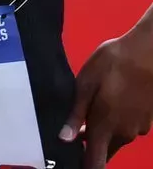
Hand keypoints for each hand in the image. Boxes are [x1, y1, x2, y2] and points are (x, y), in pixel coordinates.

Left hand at [61, 24, 152, 167]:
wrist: (148, 52)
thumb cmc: (113, 64)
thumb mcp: (85, 83)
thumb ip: (76, 114)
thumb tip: (64, 139)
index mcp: (106, 126)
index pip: (95, 161)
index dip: (84, 166)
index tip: (73, 163)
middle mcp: (125, 133)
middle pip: (106, 150)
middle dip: (92, 145)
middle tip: (76, 131)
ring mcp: (139, 127)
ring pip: (117, 138)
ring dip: (104, 131)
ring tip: (91, 109)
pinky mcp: (148, 118)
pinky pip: (128, 127)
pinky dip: (117, 121)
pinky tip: (110, 102)